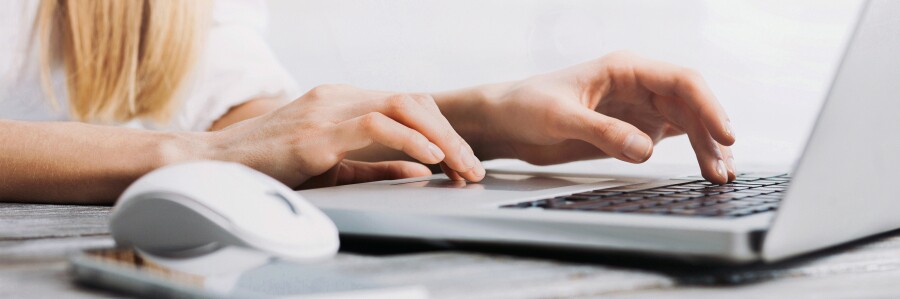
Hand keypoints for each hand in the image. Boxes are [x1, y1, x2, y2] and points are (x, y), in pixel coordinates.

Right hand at [206, 84, 484, 188]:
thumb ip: (377, 166)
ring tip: (460, 166)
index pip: (408, 105)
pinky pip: (375, 125)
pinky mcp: (316, 133)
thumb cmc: (271, 166)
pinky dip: (409, 141)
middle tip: (472, 168)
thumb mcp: (334, 166)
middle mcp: (339, 97)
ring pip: (402, 107)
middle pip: (414, 101)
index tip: (462, 163)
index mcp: (343, 101)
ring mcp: (328, 110)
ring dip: (440, 138)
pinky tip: (429, 159)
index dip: (442, 131)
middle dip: (451, 135)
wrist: (213, 165)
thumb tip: (421, 171)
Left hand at [464, 51, 735, 182]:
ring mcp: (638, 107)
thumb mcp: (560, 118)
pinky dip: (691, 151)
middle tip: (724, 169)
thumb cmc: (525, 106)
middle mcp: (638, 84)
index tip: (723, 135)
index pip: (681, 81)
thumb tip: (645, 149)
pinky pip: (672, 136)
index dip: (708, 106)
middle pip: (691, 104)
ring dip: (706, 146)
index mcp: (624, 68)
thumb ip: (602, 132)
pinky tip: (706, 168)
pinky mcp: (632, 129)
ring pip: (687, 122)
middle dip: (712, 134)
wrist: (504, 121)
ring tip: (720, 176)